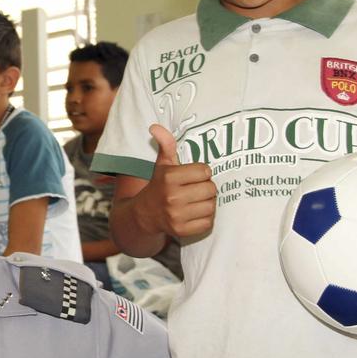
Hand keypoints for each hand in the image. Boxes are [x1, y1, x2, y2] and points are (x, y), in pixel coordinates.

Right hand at [135, 124, 216, 238]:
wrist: (145, 214)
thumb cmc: (160, 185)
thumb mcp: (162, 165)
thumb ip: (166, 145)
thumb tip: (155, 126)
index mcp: (169, 178)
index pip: (205, 172)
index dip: (202, 173)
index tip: (194, 176)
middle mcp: (172, 197)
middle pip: (211, 189)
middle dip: (207, 188)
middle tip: (196, 189)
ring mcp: (177, 216)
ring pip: (211, 206)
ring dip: (208, 203)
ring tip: (196, 201)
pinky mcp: (182, 231)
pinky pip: (208, 222)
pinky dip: (205, 218)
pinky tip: (195, 213)